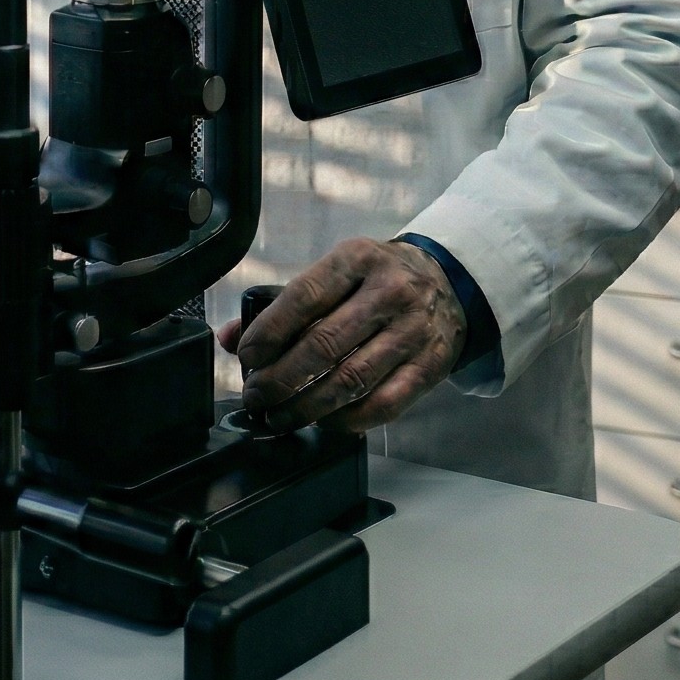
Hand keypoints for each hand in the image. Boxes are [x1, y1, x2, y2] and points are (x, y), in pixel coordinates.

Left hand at [227, 238, 465, 432]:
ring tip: (280, 417)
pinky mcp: (432, 365)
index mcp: (358, 258)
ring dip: (307, 407)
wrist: (448, 281)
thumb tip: (230, 337)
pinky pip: (383, 405)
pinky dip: (348, 421)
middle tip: (256, 398)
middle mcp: (389, 291)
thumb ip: (284, 303)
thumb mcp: (337, 271)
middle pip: (324, 345)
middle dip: (281, 379)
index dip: (268, 333)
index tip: (246, 358)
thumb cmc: (378, 278)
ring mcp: (414, 330)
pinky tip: (324, 422)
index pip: (304, 297)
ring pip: (351, 380)